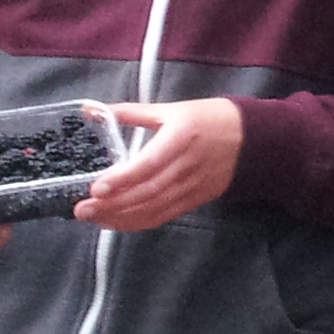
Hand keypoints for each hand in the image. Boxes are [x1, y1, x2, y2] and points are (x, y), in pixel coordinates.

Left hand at [78, 100, 244, 231]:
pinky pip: (164, 216)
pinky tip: (117, 223)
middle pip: (147, 192)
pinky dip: (139, 222)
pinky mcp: (195, 200)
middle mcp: (186, 166)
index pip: (148, 164)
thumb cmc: (207, 118)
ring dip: (121, 217)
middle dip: (112, 205)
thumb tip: (92, 110)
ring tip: (94, 218)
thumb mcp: (171, 110)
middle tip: (82, 210)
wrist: (251, 138)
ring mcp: (192, 186)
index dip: (122, 179)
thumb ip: (131, 113)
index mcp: (180, 138)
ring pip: (154, 209)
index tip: (96, 188)